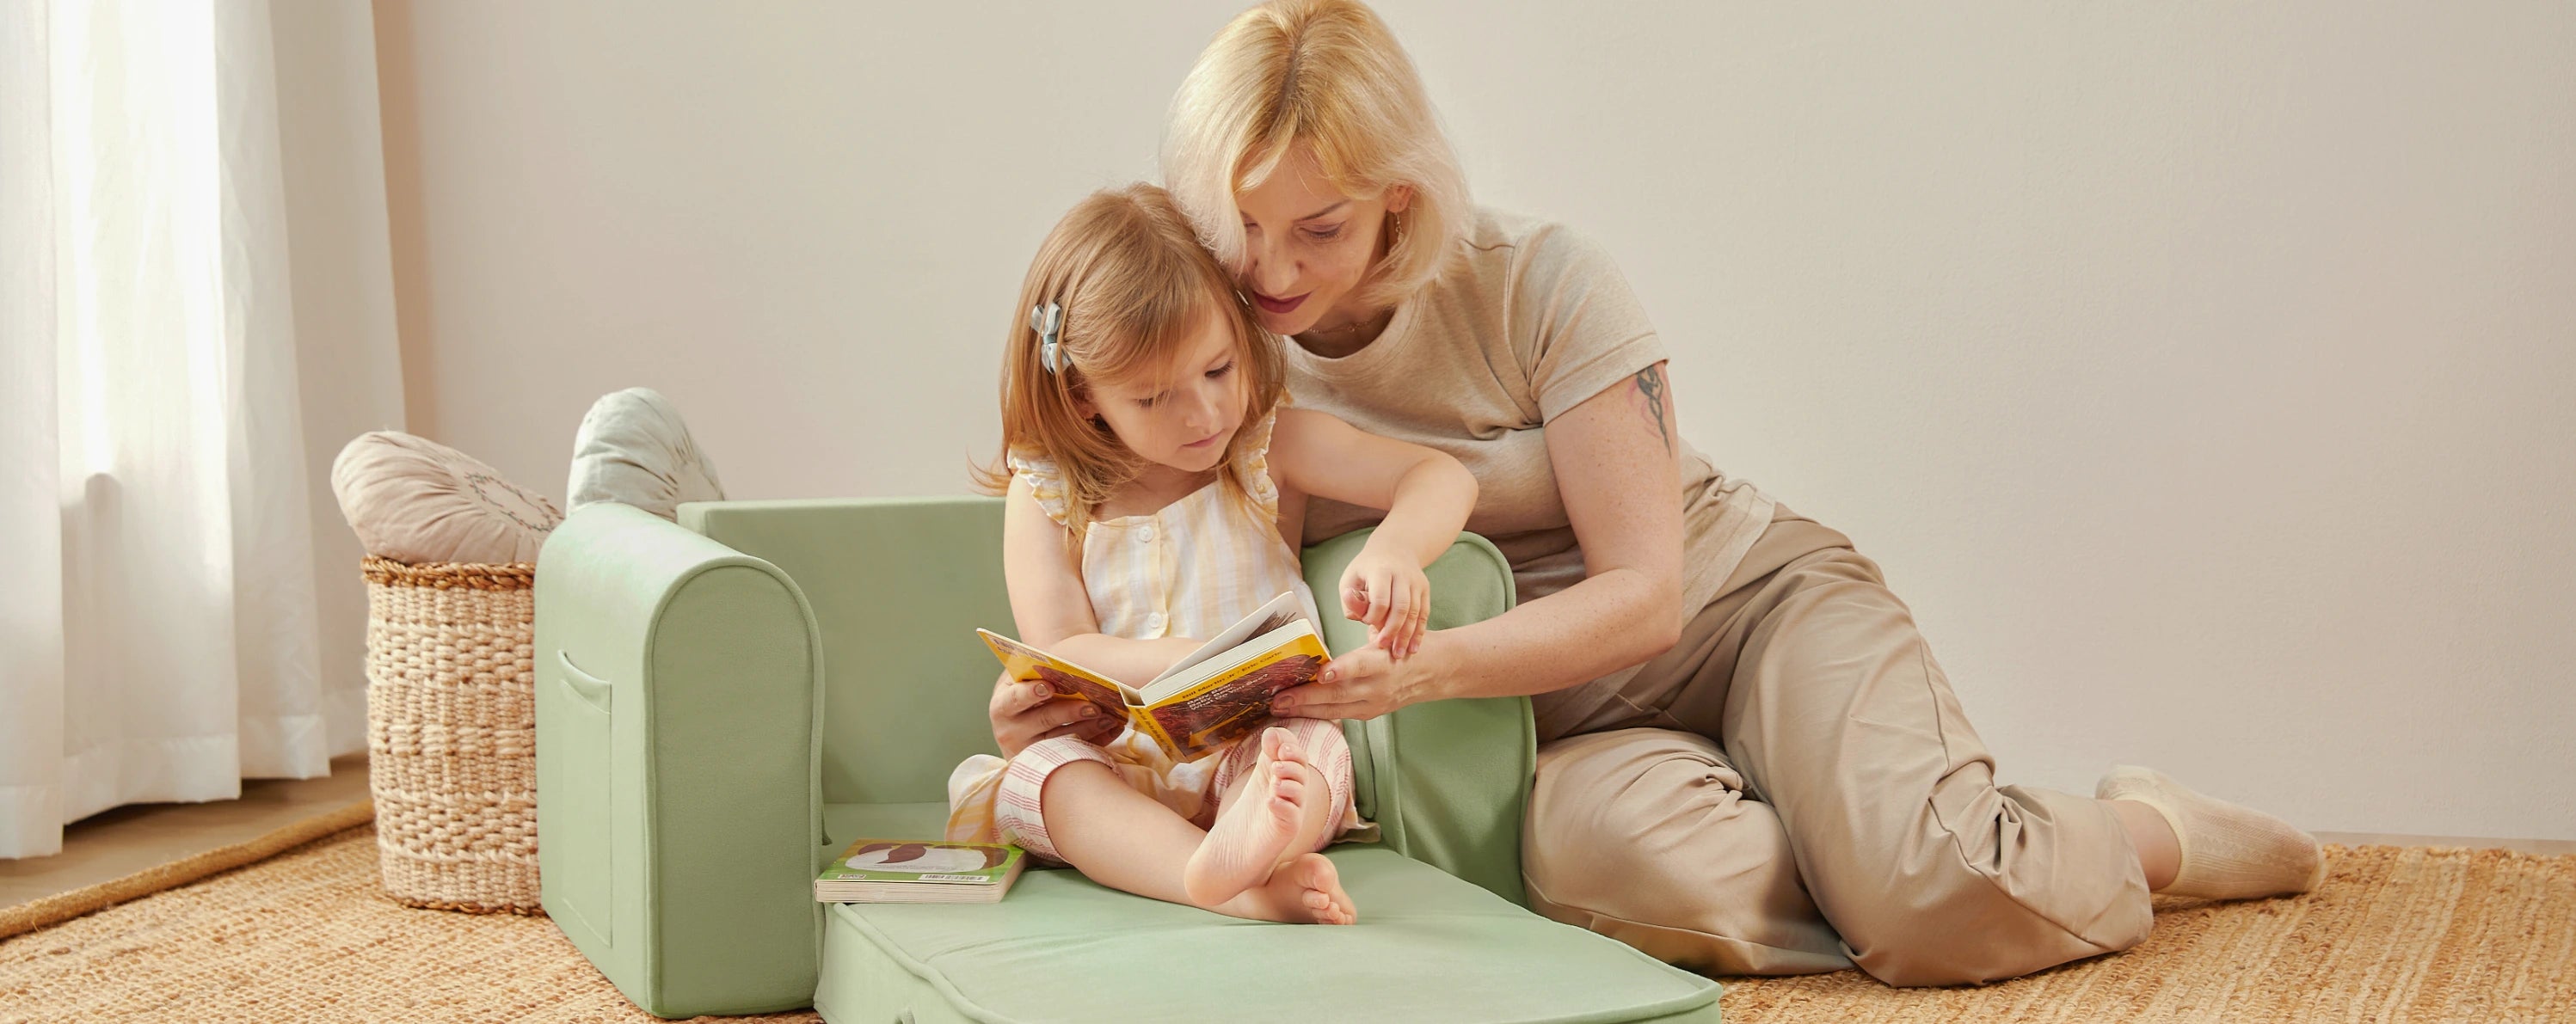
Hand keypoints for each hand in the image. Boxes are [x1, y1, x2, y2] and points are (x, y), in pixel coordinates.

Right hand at [987, 671, 1119, 757]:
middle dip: (1070, 712)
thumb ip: (1035, 672)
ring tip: (1109, 717)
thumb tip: (1065, 662)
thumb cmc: (1026, 688)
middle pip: (1044, 721)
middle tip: (1094, 706)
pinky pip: (1076, 754)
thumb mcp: (1022, 679)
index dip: (1031, 693)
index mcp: (1003, 707)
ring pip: (1062, 741)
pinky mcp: (1049, 766)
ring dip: (1088, 728)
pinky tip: (1113, 728)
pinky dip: (1098, 741)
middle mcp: (1011, 733)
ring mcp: (1029, 753)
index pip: (1014, 700)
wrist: (1022, 715)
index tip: (1051, 687)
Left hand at [1271, 639, 1439, 721]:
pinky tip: (1296, 711)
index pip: (1360, 665)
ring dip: (1305, 710)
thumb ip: (1365, 624)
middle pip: (1339, 694)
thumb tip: (1343, 606)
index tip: (1320, 673)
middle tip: (1278, 699)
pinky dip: (1317, 714)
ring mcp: (1374, 704)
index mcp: (1383, 661)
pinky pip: (1340, 715)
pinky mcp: (1370, 713)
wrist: (1433, 670)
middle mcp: (1378, 686)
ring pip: (1336, 710)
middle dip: (1305, 698)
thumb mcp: (1387, 629)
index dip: (1341, 670)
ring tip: (1279, 707)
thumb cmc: (1402, 643)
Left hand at [1338, 546, 1430, 658]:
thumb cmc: (1366, 569)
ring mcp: (1416, 582)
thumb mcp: (1351, 579)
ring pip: (1415, 612)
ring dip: (1407, 635)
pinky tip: (1413, 647)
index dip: (1373, 617)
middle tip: (1384, 648)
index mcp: (1381, 570)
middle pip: (1401, 607)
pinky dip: (1418, 632)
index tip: (1367, 624)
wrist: (1395, 549)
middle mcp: (1402, 575)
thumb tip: (1357, 615)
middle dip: (1393, 630)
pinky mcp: (1424, 589)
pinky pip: (1424, 613)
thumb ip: (1351, 601)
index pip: (1380, 600)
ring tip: (1400, 654)